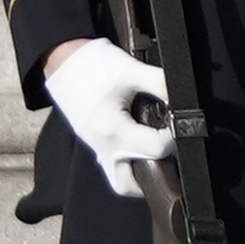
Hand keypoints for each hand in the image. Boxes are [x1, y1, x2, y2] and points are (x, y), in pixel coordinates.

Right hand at [40, 34, 175, 200]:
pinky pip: (113, 167)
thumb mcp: (130, 69)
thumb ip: (160, 83)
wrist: (61, 60)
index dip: (173, 138)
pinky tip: (139, 142)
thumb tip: (183, 97)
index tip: (177, 122)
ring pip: (122, 182)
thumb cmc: (91, 64)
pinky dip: (129, 164)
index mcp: (113, 130)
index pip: (155, 149)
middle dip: (157, 167)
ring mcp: (96, 149)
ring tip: (153, 153)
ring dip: (140, 175)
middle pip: (136, 183)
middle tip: (165, 144)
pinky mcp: (93, 145)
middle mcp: (103, 147)